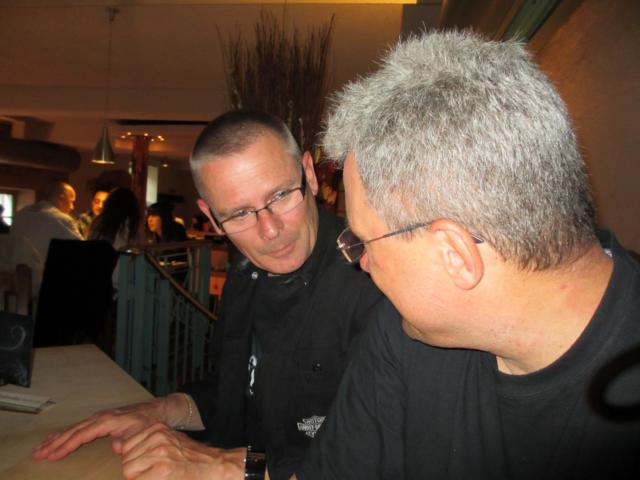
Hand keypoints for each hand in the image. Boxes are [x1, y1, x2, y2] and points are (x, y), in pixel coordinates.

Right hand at [32, 398, 169, 460]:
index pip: (83, 434)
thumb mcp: (141, 433)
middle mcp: (101, 417)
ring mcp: (100, 417)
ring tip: (39, 448)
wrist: (157, 410)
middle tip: (37, 454)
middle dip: (54, 443)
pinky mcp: (101, 419)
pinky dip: (65, 433)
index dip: (67, 445)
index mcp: (108, 421)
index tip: (52, 456)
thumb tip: (115, 447)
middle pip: (73, 431)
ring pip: (74, 428)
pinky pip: (79, 427)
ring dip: (56, 438)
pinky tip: (55, 438)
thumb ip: (128, 441)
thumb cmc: (148, 423)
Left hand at [120, 422, 244, 479]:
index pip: (126, 446)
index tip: (148, 465)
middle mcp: (157, 437)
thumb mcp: (167, 441)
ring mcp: (160, 452)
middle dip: (135, 471)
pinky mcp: (163, 469)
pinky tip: (161, 479)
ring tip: (157, 476)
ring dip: (139, 478)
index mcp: (157, 428)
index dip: (134, 460)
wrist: (213, 465)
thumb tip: (116, 444)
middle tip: (154, 473)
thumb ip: (142, 442)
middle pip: (126, 460)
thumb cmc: (190, 457)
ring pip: (129, 471)